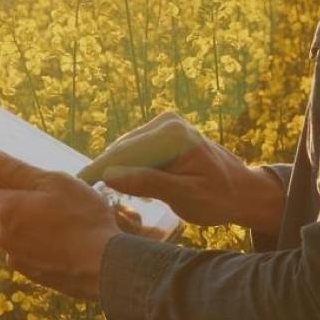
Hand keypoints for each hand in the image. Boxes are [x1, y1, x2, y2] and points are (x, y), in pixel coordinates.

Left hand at [0, 148, 120, 299]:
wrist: (104, 266)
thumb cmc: (82, 217)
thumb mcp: (54, 182)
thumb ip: (16, 169)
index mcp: (6, 209)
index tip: (12, 180)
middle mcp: (3, 236)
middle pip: (2, 214)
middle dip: (21, 206)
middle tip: (54, 201)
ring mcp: (17, 258)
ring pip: (18, 235)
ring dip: (33, 227)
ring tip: (65, 224)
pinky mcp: (32, 275)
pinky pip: (31, 253)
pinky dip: (43, 247)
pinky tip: (67, 243)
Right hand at [78, 111, 283, 234]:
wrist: (243, 190)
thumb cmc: (219, 198)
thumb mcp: (185, 196)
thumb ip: (149, 183)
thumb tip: (110, 176)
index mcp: (172, 134)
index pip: (125, 153)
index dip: (97, 170)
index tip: (75, 186)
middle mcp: (166, 122)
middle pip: (122, 149)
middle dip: (104, 171)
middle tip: (83, 196)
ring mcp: (164, 124)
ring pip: (126, 150)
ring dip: (116, 170)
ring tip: (106, 194)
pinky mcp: (163, 131)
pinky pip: (136, 150)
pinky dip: (129, 167)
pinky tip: (128, 186)